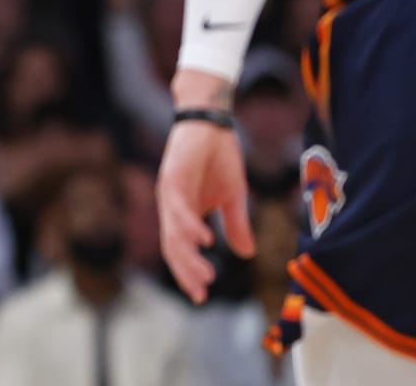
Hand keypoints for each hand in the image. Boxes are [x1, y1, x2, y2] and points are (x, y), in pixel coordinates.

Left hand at [157, 118, 255, 302]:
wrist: (212, 120)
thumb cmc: (220, 156)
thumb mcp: (234, 195)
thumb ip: (236, 224)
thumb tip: (246, 254)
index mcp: (183, 213)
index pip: (180, 250)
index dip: (188, 273)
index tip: (201, 296)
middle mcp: (171, 207)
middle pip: (173, 248)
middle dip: (186, 272)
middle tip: (201, 293)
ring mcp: (169, 193)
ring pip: (173, 233)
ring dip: (188, 256)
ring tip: (205, 274)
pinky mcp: (172, 177)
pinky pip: (178, 208)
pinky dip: (189, 226)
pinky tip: (203, 240)